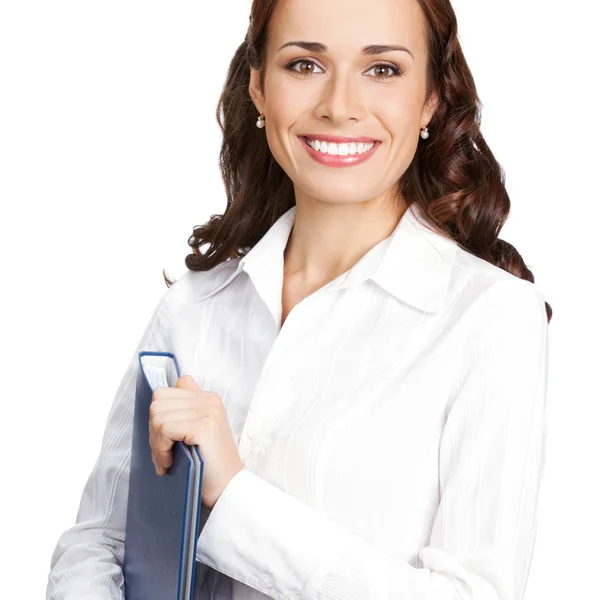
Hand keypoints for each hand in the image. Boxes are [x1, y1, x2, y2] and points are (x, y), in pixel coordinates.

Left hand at [148, 374, 244, 509]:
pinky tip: (170, 462)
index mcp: (207, 398)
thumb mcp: (197, 431)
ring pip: (158, 417)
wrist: (228, 487)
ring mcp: (208, 411)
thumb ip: (184, 411)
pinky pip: (165, 429)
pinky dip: (161, 449)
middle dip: (153, 432)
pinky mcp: (203, 426)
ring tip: (167, 460)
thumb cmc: (209, 465)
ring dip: (156, 443)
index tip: (164, 438)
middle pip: (157, 404)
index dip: (158, 418)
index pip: (163, 393)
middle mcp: (209, 400)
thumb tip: (162, 396)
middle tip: (163, 454)